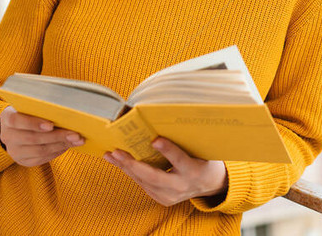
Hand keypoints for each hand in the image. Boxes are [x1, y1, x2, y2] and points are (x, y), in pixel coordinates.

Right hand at [0, 106, 84, 166]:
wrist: (14, 129)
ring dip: (61, 145)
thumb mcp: (29, 107)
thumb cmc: (28, 113)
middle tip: (75, 134)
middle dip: (57, 136)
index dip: (34, 123)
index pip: (17, 121)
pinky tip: (68, 145)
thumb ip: (41, 108)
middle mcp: (8, 137)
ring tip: (77, 140)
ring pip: (39, 150)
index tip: (51, 124)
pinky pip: (41, 159)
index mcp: (7, 119)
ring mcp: (14, 151)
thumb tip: (66, 111)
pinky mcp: (23, 161)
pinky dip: (57, 152)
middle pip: (33, 138)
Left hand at [104, 137, 227, 206]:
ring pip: (144, 182)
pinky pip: (144, 185)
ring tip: (111, 155)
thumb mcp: (202, 149)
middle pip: (154, 176)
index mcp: (194, 171)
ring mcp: (170, 196)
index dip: (168, 150)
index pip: (180, 160)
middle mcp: (181, 186)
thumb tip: (167, 121)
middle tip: (117, 152)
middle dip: (133, 165)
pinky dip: (131, 173)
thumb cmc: (204, 160)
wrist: (210, 185)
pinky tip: (120, 163)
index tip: (155, 140)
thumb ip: (186, 140)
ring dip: (126, 168)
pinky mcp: (162, 199)